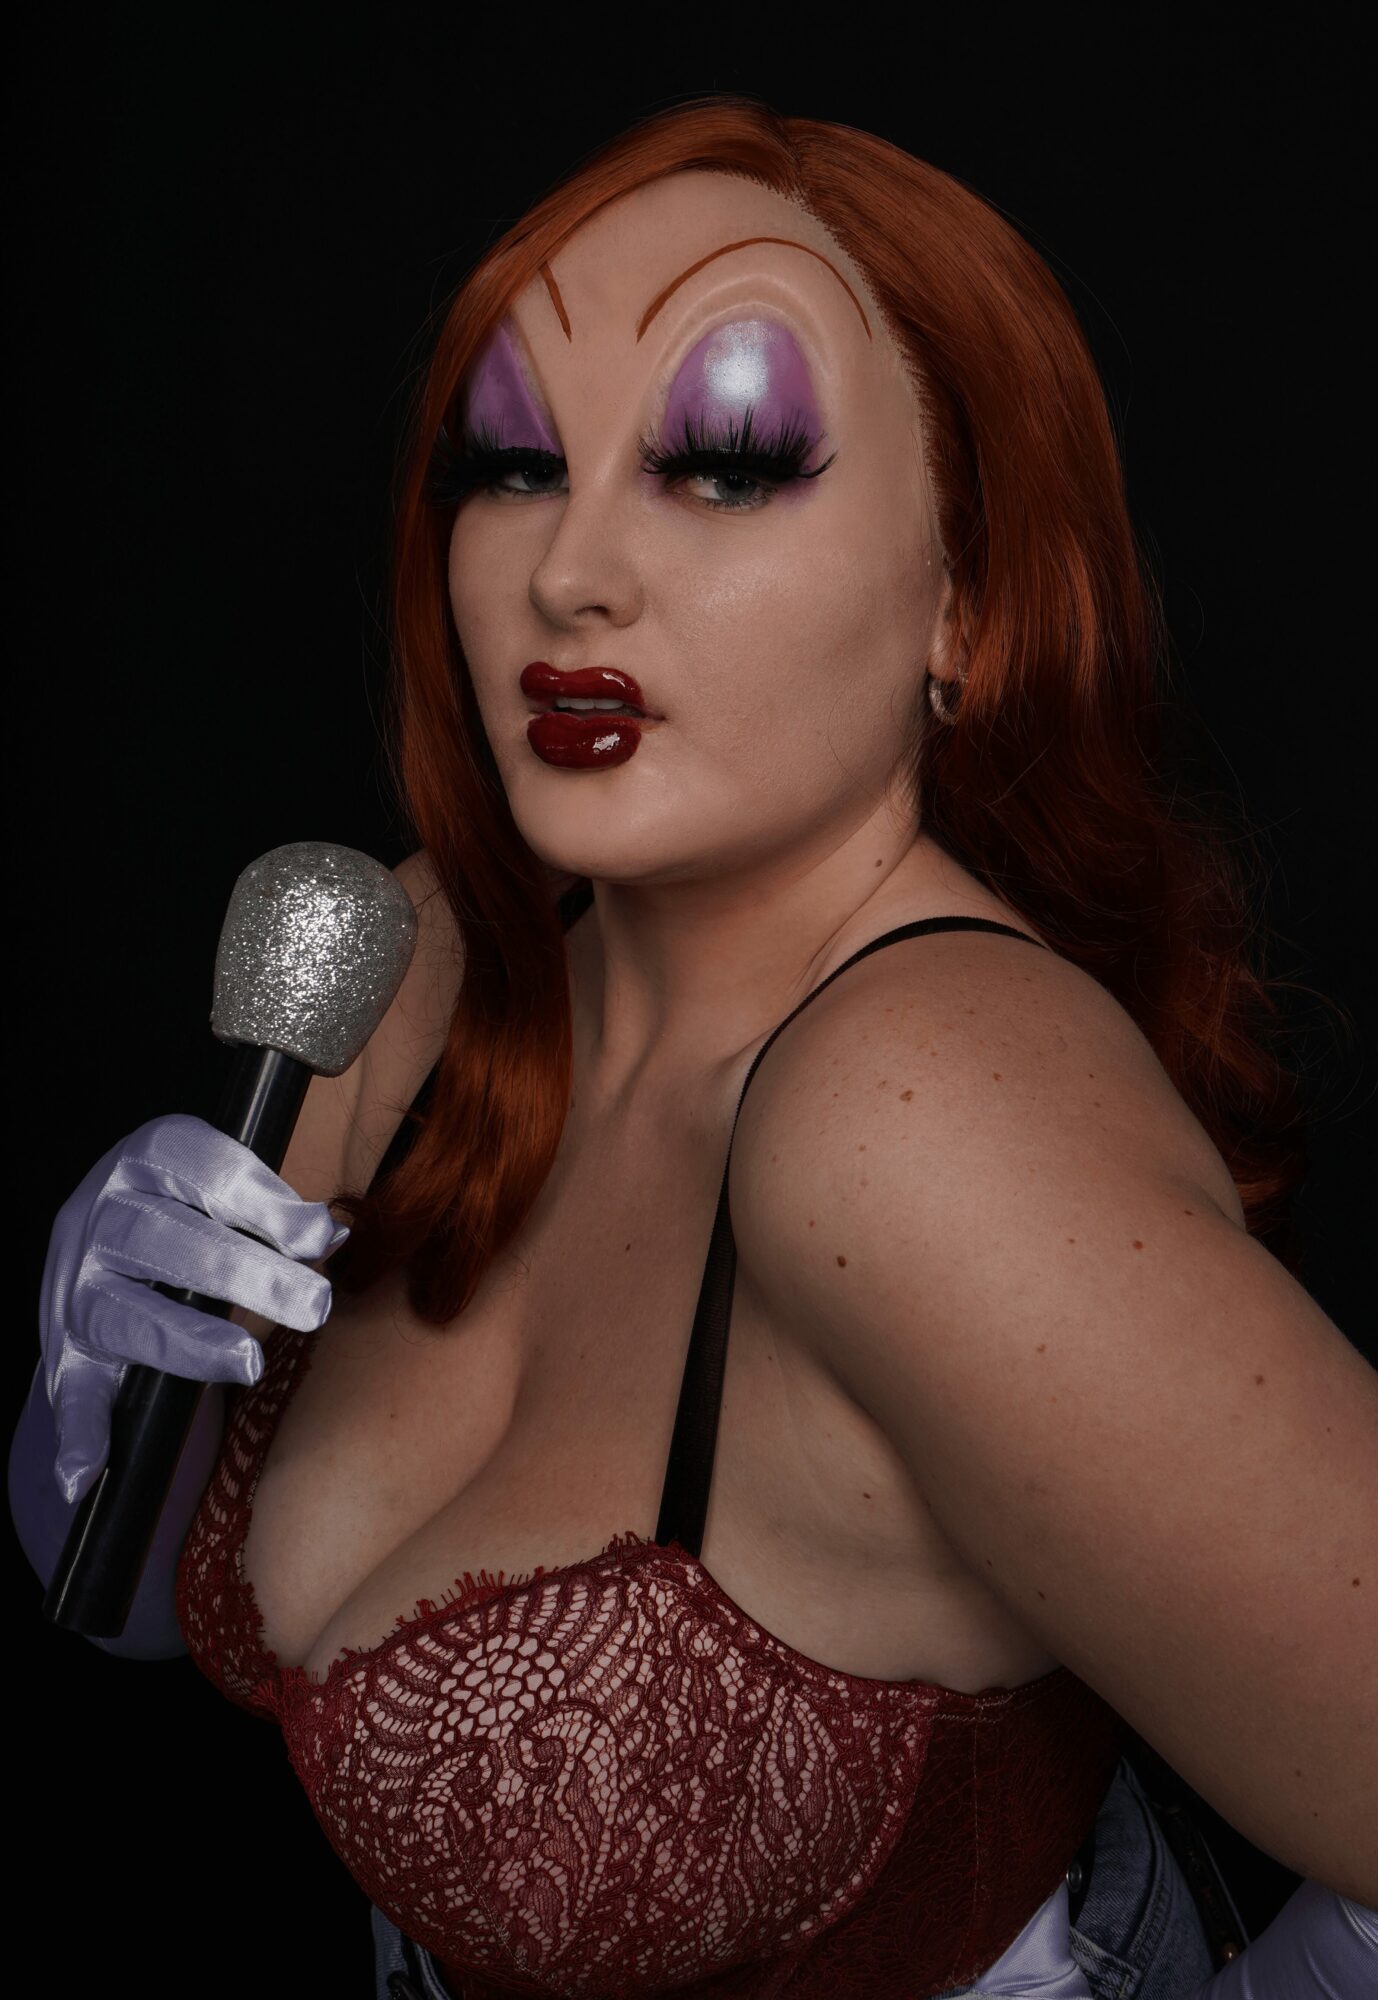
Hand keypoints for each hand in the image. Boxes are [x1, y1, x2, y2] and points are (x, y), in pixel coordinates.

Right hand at [39, 1112, 347, 1505]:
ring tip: (250, 1363)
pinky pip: (71, 1390)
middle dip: (243, 1272)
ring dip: (187, 1342)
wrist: (98, 1254)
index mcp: (145, 1162)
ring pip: (122, 1311)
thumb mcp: (223, 1195)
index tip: (318, 1236)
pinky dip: (79, 1430)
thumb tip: (334, 1235)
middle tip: (315, 1304)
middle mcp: (98, 1215)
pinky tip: (89, 1469)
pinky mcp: (66, 1349)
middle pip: (164, 1239)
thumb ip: (274, 1216)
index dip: (259, 1199)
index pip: (198, 1167)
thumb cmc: (185, 1216)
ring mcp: (74, 1285)